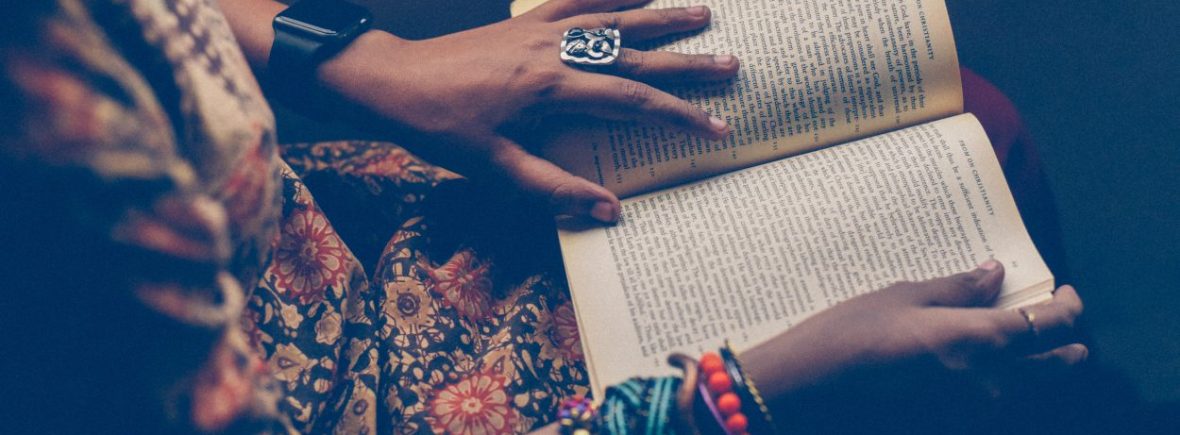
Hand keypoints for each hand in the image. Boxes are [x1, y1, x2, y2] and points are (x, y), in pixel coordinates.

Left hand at [320, 0, 738, 221]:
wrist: (390, 83)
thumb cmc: (439, 129)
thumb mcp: (494, 169)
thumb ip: (554, 188)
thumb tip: (609, 210)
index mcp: (550, 89)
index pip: (630, 102)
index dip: (677, 117)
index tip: (715, 128)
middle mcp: (553, 51)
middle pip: (635, 54)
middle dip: (687, 63)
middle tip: (732, 63)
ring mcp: (539, 31)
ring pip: (613, 18)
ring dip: (660, 15)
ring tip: (702, 10)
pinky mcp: (523, 22)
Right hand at [740, 261, 1084, 428]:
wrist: (815, 382)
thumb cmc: (854, 331)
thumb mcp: (905, 296)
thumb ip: (958, 289)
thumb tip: (995, 273)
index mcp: (980, 339)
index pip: (1048, 324)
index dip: (1067, 306)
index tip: (1066, 290)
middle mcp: (985, 378)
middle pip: (1050, 365)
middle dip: (1065, 343)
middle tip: (1065, 321)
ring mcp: (968, 403)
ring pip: (1024, 386)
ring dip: (1036, 364)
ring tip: (1031, 344)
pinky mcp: (947, 415)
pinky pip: (993, 398)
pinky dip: (1004, 381)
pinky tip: (988, 368)